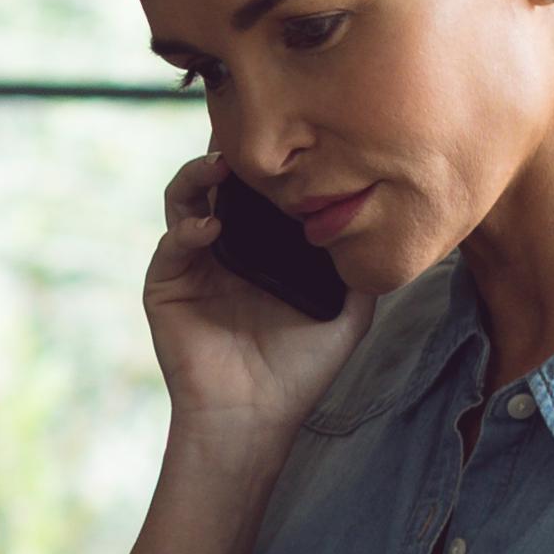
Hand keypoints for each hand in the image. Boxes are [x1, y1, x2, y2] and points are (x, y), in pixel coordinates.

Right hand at [145, 158, 371, 447]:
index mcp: (263, 249)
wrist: (254, 417)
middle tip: (246, 138)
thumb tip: (386, 224)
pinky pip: (170, 244)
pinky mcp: (166, 286)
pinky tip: (210, 227)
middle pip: (218, 183)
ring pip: (185, 201)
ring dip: (197, 177)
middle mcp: (225, 248)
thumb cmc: (300, 371)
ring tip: (220, 166)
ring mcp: (193, 265)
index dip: (269, 164)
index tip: (290, 136)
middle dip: (227, 154)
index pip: (260, 191)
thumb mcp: (347, 314)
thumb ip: (362, 270)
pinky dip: (187, 228)